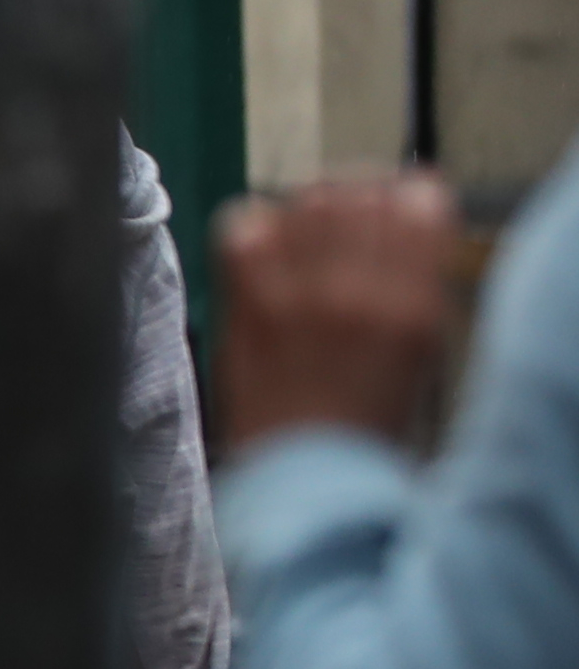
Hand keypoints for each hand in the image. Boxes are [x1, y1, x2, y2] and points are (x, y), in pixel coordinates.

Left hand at [218, 175, 462, 447]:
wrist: (307, 475)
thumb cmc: (364, 420)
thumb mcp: (421, 347)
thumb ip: (412, 279)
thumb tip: (406, 217)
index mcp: (417, 304)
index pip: (418, 200)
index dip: (400, 194)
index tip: (389, 202)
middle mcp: (364, 290)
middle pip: (359, 193)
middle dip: (352, 195)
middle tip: (340, 218)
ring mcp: (305, 294)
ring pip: (308, 201)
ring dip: (306, 209)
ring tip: (305, 236)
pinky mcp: (250, 305)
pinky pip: (246, 226)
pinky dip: (255, 228)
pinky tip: (264, 255)